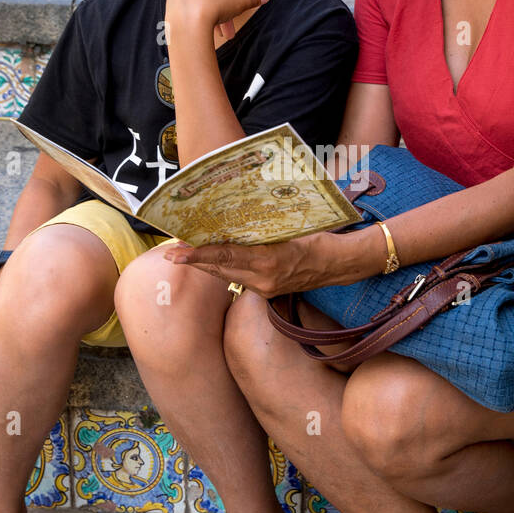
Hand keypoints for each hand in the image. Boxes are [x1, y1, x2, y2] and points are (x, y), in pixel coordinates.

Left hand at [164, 0, 269, 43]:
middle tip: (229, 30)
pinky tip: (199, 23)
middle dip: (225, 12)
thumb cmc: (215, 10)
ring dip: (211, 13)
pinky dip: (195, 11)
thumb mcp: (238, 5)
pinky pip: (189, 2)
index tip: (241, 10)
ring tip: (216, 32)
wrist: (187, 21)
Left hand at [164, 230, 350, 298]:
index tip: (177, 252)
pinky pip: (238, 280)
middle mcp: (263, 279)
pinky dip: (225, 268)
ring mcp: (265, 289)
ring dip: (208, 264)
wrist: (340, 264)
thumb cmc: (319, 238)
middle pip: (220, 269)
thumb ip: (261, 229)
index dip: (198, 254)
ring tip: (188, 253)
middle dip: (196, 260)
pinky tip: (215, 260)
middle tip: (173, 251)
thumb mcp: (290, 227)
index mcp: (269, 260)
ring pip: (227, 276)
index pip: (225, 256)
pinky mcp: (267, 293)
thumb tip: (233, 219)